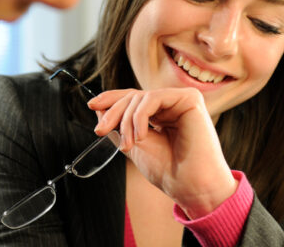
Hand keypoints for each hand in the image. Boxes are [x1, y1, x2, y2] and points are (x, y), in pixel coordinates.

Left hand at [88, 87, 237, 218]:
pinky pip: (153, 98)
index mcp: (162, 114)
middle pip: (133, 96)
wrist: (190, 188)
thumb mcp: (134, 145)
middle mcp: (172, 105)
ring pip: (141, 97)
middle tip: (101, 130)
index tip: (92, 105)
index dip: (112, 99)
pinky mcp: (190, 99)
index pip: (133, 98)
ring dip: (127, 120)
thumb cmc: (168, 171)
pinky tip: (141, 136)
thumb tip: (99, 107)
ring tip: (128, 144)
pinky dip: (140, 116)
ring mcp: (181, 100)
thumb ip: (119, 126)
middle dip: (113, 113)